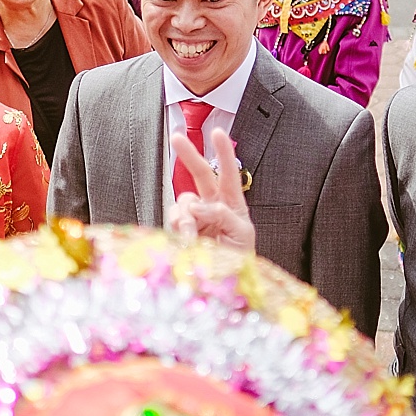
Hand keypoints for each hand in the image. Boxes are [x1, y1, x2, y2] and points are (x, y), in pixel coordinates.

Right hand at [167, 128, 254, 252]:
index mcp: (231, 203)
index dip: (224, 152)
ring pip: (183, 201)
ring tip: (191, 237)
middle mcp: (211, 206)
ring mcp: (195, 217)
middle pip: (200, 174)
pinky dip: (178, 228)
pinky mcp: (181, 230)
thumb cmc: (240, 258)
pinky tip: (185, 241)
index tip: (217, 132)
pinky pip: (174, 220)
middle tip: (176, 138)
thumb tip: (197, 206)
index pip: (228, 173)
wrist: (226, 282)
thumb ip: (223, 215)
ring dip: (186, 216)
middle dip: (188, 154)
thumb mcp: (241, 234)